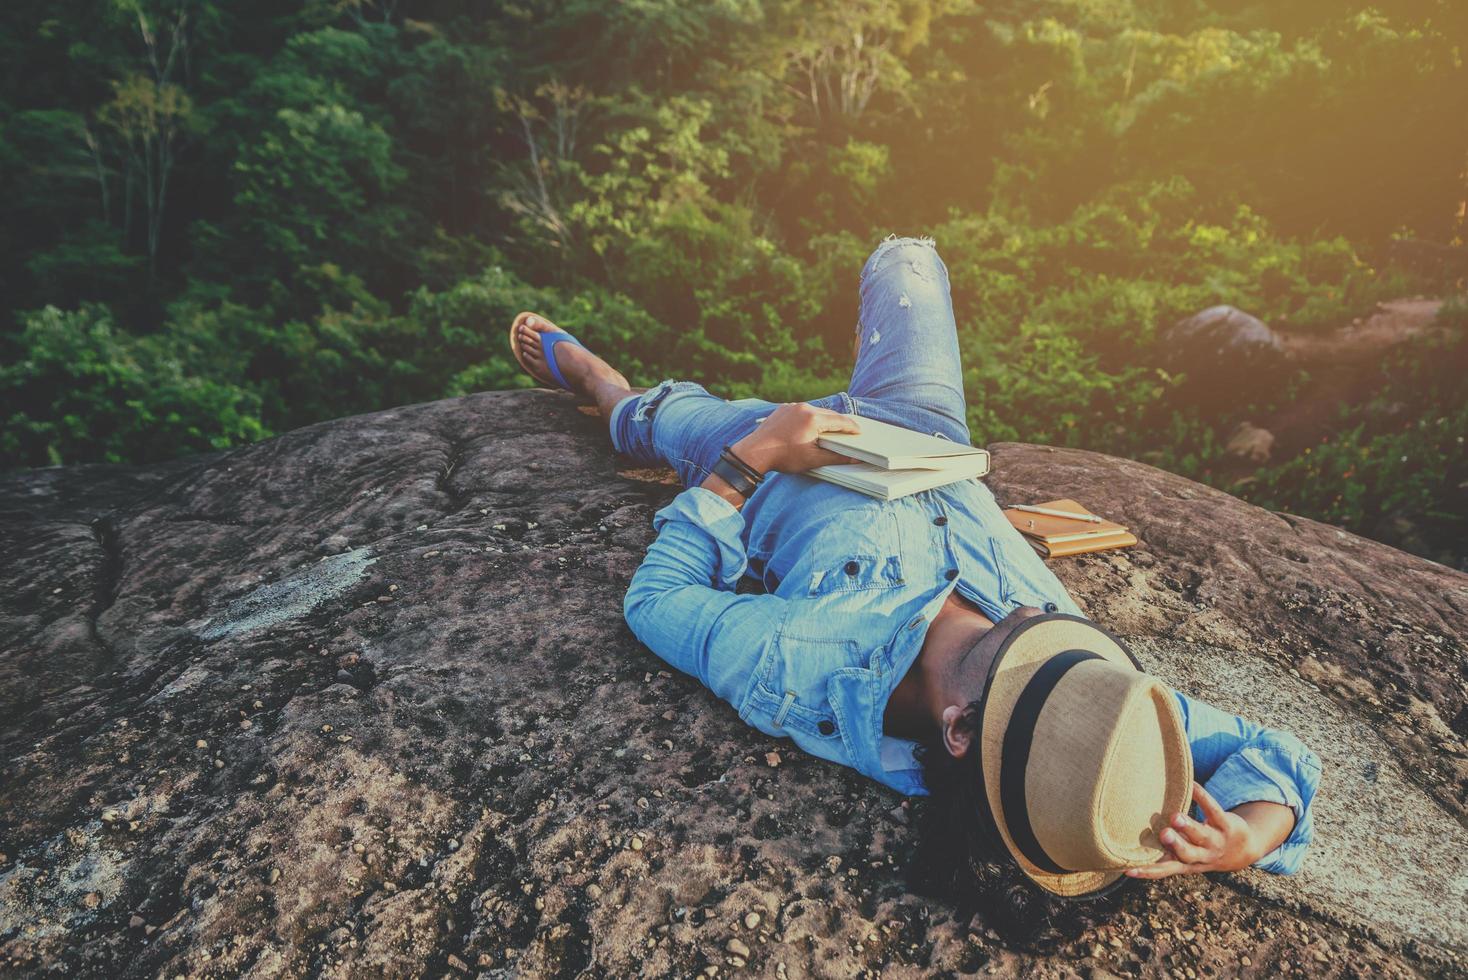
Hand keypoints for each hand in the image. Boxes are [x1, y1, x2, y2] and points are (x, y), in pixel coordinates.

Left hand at [730, 403, 860, 474]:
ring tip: (829, 430)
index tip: (859, 431)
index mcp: (813, 418)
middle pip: (828, 414)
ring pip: (814, 411)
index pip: (840, 420)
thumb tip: (854, 458)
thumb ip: (836, 458)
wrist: (755, 452)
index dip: (851, 427)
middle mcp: (803, 408)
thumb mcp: (813, 460)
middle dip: (838, 423)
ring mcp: (791, 407)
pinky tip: (809, 428)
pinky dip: (808, 418)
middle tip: (847, 431)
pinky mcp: (782, 409)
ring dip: (823, 420)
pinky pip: (801, 411)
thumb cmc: (783, 457)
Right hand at [1124, 783, 1263, 879]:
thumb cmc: (1204, 850)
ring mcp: (1216, 841)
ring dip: (1189, 826)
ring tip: (1176, 816)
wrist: (1243, 849)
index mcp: (1187, 864)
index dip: (1148, 870)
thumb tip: (1132, 845)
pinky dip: (1202, 797)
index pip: (1166, 869)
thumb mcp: (1188, 857)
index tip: (1129, 869)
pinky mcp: (1226, 825)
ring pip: (1202, 835)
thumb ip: (1167, 852)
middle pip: (1188, 853)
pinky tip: (1192, 785)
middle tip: (1164, 834)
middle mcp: (1203, 856)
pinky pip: (1214, 810)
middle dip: (1176, 844)